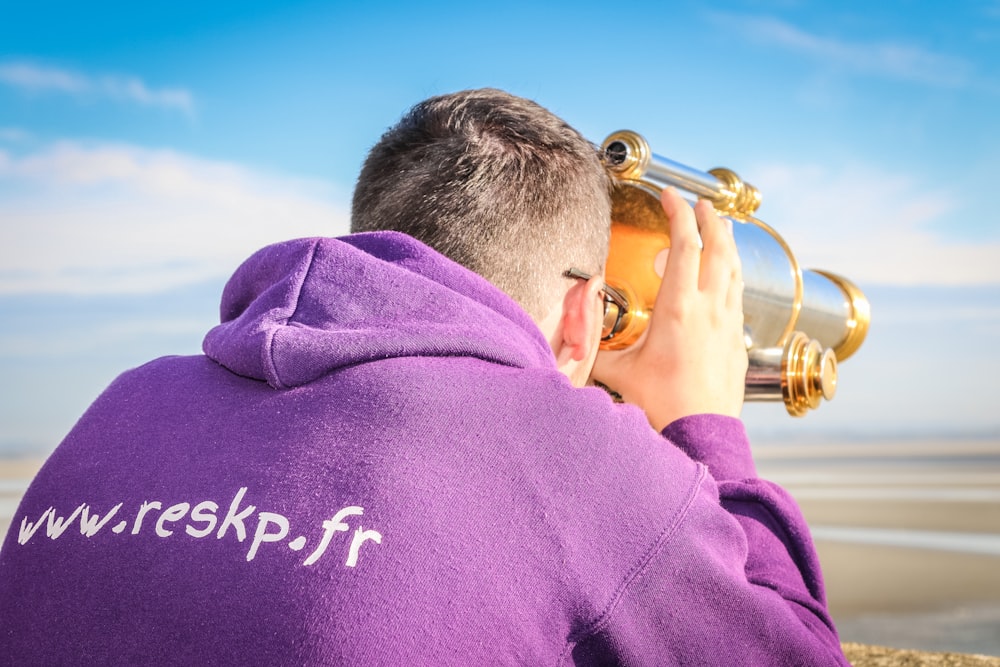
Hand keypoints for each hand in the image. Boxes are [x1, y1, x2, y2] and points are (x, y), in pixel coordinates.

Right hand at [591, 188, 747, 430]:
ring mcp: (728, 323)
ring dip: (726, 244)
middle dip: (709, 219)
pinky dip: (732, 275)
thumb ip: (596, 351)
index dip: (678, 213)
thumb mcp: (620, 373)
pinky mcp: (737, 340)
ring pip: (733, 270)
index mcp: (678, 308)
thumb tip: (573, 340)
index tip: (670, 195)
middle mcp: (708, 309)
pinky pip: (738, 295)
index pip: (684, 245)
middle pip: (717, 248)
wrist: (701, 433)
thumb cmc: (662, 405)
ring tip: (720, 229)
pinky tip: (726, 278)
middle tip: (700, 203)